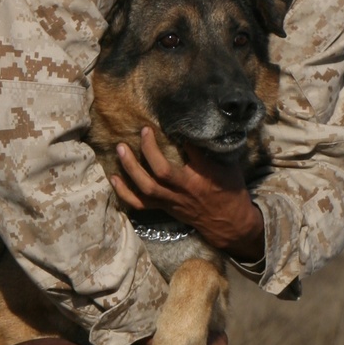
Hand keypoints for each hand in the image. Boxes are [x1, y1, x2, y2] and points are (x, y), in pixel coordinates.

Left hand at [113, 128, 264, 259]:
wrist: (229, 223)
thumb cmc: (230, 191)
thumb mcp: (229, 167)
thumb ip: (211, 150)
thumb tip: (195, 128)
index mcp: (205, 176)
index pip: (191, 151)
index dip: (181, 135)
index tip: (173, 121)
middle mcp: (186, 189)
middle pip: (162, 171)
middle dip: (149, 150)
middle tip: (143, 130)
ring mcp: (172, 200)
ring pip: (147, 187)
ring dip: (130, 168)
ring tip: (120, 148)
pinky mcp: (165, 208)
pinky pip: (140, 203)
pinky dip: (124, 192)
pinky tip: (113, 178)